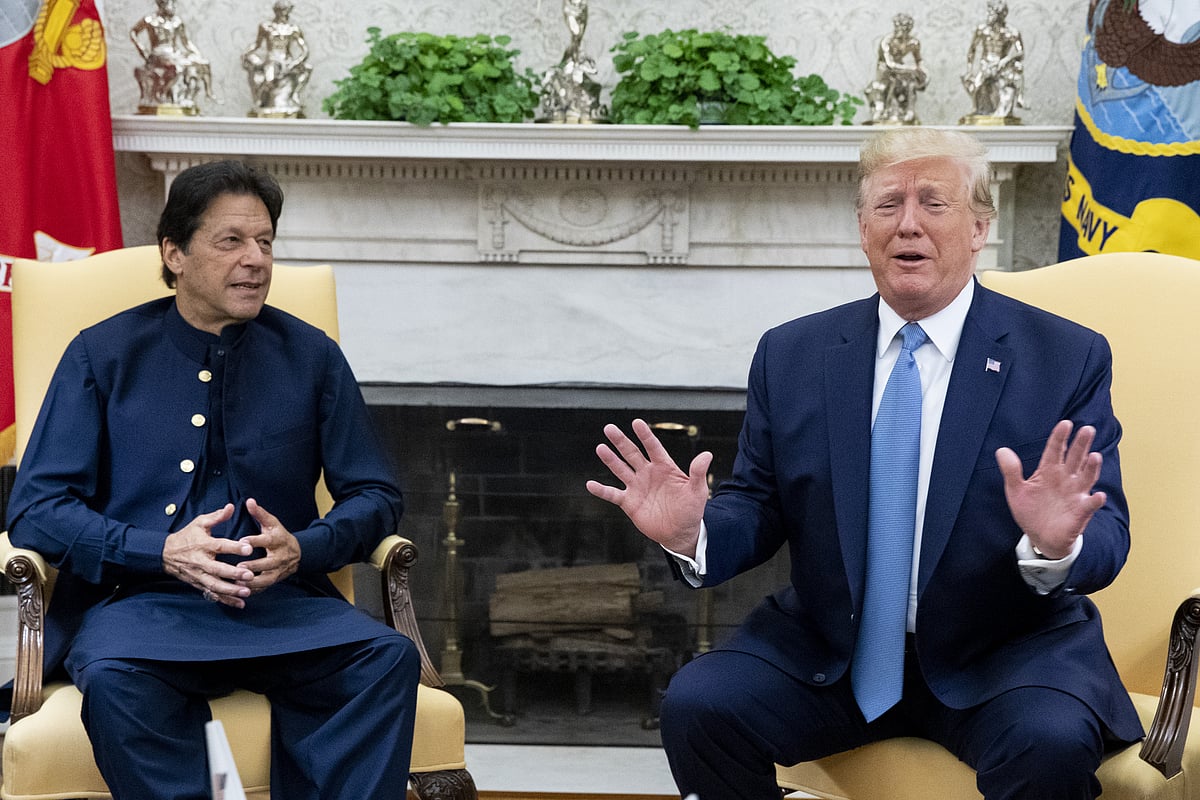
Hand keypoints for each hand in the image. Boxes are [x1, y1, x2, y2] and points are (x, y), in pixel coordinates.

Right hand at [163, 504, 253, 607]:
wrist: (166, 554)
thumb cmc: (187, 536)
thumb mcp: (199, 523)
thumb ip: (216, 517)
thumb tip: (231, 507)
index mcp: (202, 544)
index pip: (219, 546)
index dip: (234, 547)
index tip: (249, 548)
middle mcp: (200, 561)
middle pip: (217, 570)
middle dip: (233, 574)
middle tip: (250, 576)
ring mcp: (199, 575)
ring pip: (215, 585)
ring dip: (231, 591)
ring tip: (247, 592)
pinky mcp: (198, 584)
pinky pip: (212, 594)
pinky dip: (225, 600)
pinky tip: (240, 604)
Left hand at [236, 498, 300, 591]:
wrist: (298, 553)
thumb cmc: (279, 536)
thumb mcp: (272, 523)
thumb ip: (259, 513)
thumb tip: (249, 501)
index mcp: (277, 540)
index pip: (266, 540)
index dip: (255, 541)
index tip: (242, 541)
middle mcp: (279, 557)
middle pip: (267, 563)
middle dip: (254, 566)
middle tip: (239, 567)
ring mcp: (278, 571)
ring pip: (266, 579)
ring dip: (253, 582)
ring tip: (238, 582)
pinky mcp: (274, 580)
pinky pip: (264, 588)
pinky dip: (253, 591)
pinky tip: (240, 591)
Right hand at [585, 419, 712, 557]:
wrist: (680, 532)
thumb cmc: (691, 510)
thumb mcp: (697, 491)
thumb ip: (698, 472)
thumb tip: (707, 454)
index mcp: (664, 467)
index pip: (653, 447)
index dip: (645, 435)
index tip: (636, 423)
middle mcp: (648, 474)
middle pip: (632, 453)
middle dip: (621, 441)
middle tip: (609, 428)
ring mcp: (637, 487)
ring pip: (620, 469)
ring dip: (610, 459)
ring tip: (600, 448)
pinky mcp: (629, 502)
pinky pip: (612, 494)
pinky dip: (601, 490)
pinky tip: (590, 484)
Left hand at [996, 420, 1105, 558]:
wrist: (1040, 537)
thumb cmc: (1031, 511)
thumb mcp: (1016, 490)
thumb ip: (1011, 471)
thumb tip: (1001, 450)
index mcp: (1049, 471)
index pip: (1055, 450)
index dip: (1060, 437)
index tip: (1065, 424)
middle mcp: (1066, 479)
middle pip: (1075, 458)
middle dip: (1081, 444)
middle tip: (1087, 429)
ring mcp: (1075, 494)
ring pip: (1086, 477)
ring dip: (1091, 467)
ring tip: (1094, 456)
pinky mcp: (1081, 512)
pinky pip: (1089, 505)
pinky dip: (1095, 500)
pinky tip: (1098, 495)